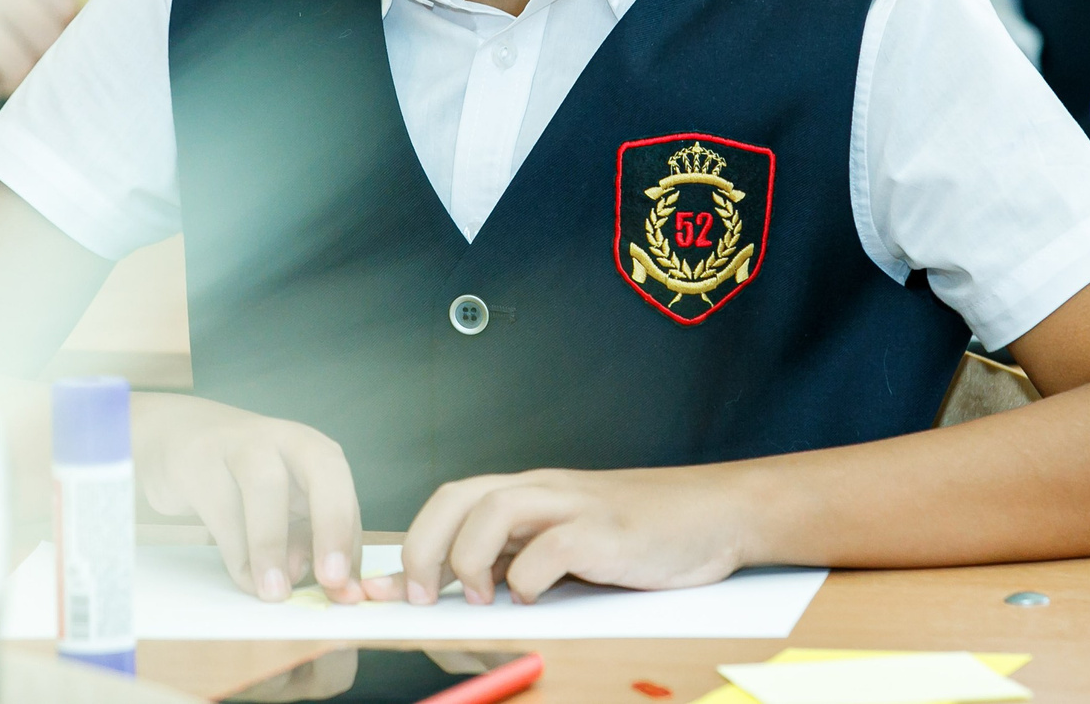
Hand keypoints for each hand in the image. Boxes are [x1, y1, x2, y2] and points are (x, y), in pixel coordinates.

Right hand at [131, 393, 364, 603]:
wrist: (178, 437)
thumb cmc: (243, 481)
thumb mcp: (283, 510)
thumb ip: (304, 544)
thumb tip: (314, 580)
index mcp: (316, 454)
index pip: (346, 500)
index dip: (350, 547)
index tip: (350, 592)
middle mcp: (287, 441)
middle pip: (324, 468)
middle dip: (333, 523)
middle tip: (331, 578)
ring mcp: (241, 444)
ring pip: (265, 485)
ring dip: (272, 544)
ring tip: (274, 592)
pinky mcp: (199, 461)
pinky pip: (221, 507)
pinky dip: (235, 551)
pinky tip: (244, 578)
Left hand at [369, 466, 746, 606]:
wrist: (716, 513)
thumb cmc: (639, 536)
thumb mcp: (567, 543)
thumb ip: (518, 558)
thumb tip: (459, 597)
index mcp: (528, 493)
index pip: (450, 504)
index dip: (407, 547)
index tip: (373, 590)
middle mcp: (543, 491)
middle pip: (458, 496)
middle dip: (424, 548)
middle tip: (421, 597)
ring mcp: (575, 505)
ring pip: (496, 507)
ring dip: (470, 556)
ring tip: (479, 597)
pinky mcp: (608, 531)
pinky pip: (553, 544)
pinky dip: (531, 574)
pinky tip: (533, 595)